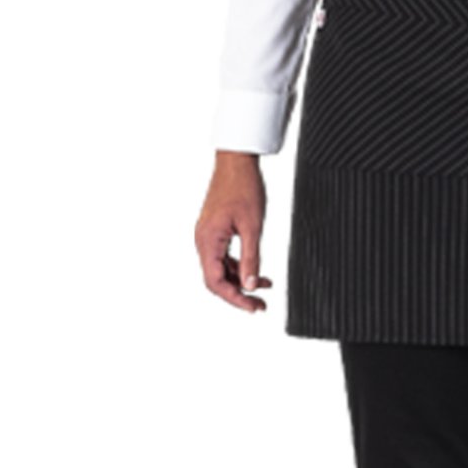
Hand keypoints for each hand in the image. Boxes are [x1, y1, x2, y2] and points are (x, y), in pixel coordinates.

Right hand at [195, 151, 272, 313]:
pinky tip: (257, 271)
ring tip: (264, 290)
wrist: (237, 160)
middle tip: (260, 306)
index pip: (215, 282)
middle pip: (216, 279)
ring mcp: (207, 235)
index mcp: (207, 240)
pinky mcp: (214, 230)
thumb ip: (251, 258)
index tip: (253, 307)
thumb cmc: (244, 187)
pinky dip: (239, 265)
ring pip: (220, 268)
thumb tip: (251, 285)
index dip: (234, 298)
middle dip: (238, 294)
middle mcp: (203, 240)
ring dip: (240, 280)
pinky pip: (223, 256)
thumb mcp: (253, 226)